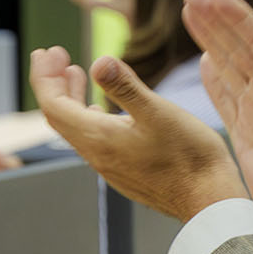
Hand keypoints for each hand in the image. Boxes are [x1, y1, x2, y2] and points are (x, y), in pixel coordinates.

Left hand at [31, 46, 244, 221]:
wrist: (208, 201)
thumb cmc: (189, 157)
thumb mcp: (159, 113)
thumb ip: (126, 87)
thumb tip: (99, 61)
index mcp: (100, 139)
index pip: (54, 105)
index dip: (44, 76)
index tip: (45, 51)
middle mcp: (98, 155)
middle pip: (59, 116)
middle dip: (53, 83)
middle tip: (55, 55)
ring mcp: (110, 166)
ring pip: (76, 128)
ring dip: (70, 98)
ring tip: (74, 73)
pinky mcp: (124, 171)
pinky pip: (92, 139)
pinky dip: (88, 115)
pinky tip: (101, 108)